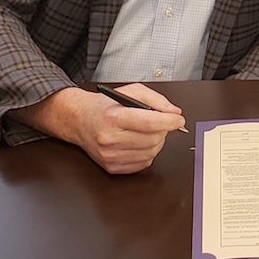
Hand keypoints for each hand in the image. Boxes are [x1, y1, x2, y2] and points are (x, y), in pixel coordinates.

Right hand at [13, 84, 186, 173]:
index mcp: (114, 117)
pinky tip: (140, 142)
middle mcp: (110, 138)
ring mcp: (110, 155)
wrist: (80, 121)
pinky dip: (148, 153)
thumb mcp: (131, 91)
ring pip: (150, 153)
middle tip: (162, 123)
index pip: (149, 123)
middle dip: (164, 130)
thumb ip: (156, 100)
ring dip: (157, 142)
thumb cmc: (106, 106)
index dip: (169, 122)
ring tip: (148, 131)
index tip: (178, 120)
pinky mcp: (112, 167)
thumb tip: (174, 112)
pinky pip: (142, 163)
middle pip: (152, 139)